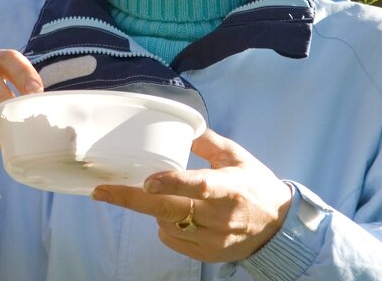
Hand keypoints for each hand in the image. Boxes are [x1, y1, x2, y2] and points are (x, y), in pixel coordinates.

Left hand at [91, 129, 292, 262]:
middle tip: (102, 192)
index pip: (199, 186)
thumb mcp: (237, 157)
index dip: (172, 184)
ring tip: (166, 196)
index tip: (147, 182)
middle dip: (132, 200)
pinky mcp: (209, 255)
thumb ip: (208, 142)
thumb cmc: (256, 185)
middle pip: (169, 211)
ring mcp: (214, 240)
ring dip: (155, 209)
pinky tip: (177, 215)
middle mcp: (221, 217)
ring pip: (166, 225)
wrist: (280, 227)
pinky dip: (165, 226)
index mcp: (229, 187)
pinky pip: (172, 240)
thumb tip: (183, 126)